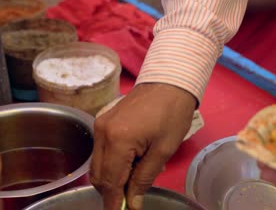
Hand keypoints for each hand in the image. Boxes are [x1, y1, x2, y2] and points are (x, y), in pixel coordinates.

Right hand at [90, 83, 195, 209]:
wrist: (169, 82)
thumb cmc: (172, 113)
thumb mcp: (164, 149)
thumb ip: (144, 178)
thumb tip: (133, 202)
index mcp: (118, 140)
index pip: (110, 182)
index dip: (114, 202)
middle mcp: (102, 132)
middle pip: (99, 175)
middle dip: (112, 191)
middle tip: (132, 198)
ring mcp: (100, 125)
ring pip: (98, 164)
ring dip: (112, 177)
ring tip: (136, 177)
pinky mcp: (103, 121)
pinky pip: (101, 150)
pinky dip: (112, 162)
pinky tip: (132, 161)